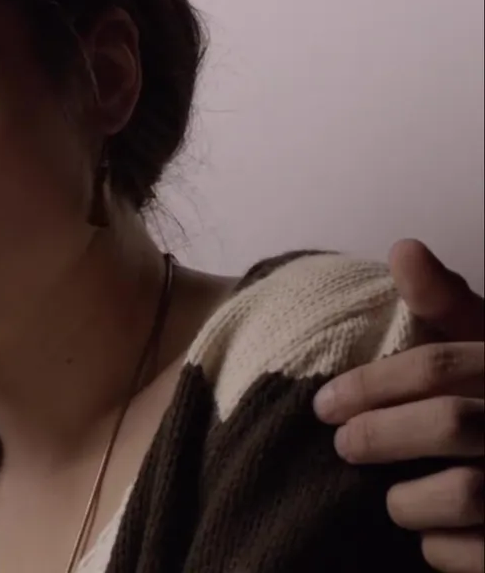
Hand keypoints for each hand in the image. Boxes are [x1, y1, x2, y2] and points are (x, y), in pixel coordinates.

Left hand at [314, 239, 483, 572]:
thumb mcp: (484, 345)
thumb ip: (446, 306)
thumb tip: (405, 248)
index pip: (438, 366)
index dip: (370, 385)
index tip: (322, 404)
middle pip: (450, 423)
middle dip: (381, 435)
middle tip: (343, 445)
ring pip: (465, 492)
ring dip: (409, 500)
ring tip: (390, 497)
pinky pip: (475, 554)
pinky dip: (440, 549)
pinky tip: (429, 534)